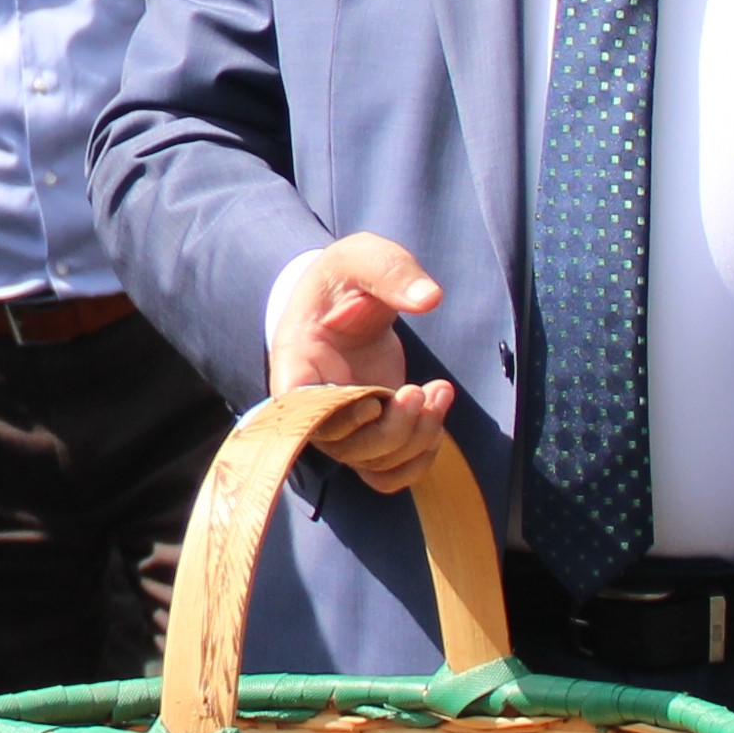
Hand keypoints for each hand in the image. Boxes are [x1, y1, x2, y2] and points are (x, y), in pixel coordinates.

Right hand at [264, 233, 458, 492]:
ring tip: (438, 393)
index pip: (303, 414)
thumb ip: (391, 271)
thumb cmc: (344, 279)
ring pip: (372, 464)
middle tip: (421, 389)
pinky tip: (436, 419)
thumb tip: (428, 298)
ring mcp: (344, 426)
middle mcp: (313, 408)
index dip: (340, 419)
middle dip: (394, 428)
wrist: (346, 300)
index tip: (376, 396)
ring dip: (415, 440)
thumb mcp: (360, 258)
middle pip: (345, 448)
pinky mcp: (371, 434)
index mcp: (295, 366)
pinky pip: (389, 474)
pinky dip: (419, 460)